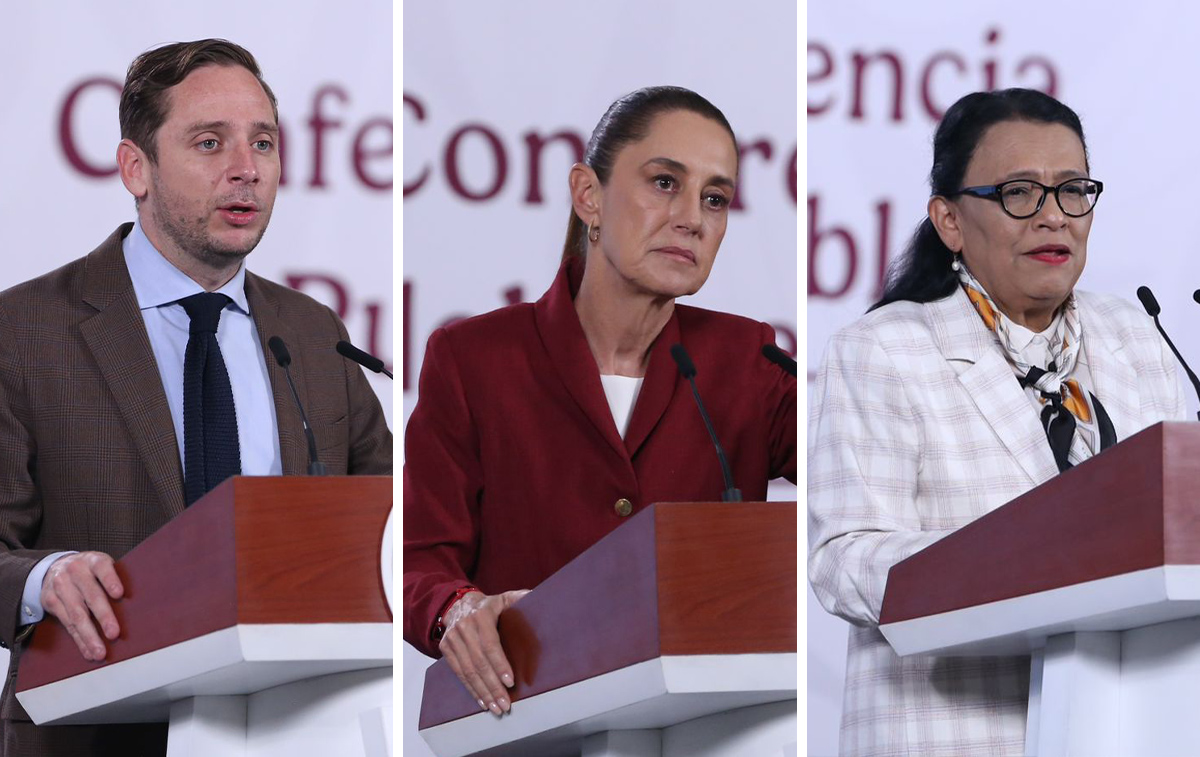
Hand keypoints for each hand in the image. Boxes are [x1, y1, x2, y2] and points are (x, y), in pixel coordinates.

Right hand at [40, 552, 122, 661]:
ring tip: (100, 652)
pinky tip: (88, 651)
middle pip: (91, 596)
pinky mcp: (50, 601)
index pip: (103, 568)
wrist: (56, 566)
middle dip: (104, 617)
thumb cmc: (90, 570)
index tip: (119, 594)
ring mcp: (61, 586)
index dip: (111, 580)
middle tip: (114, 634)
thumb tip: (140, 602)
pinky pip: (66, 624)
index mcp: (93, 561)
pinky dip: (79, 640)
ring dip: (89, 636)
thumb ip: (114, 579)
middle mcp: (75, 571)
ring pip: (76, 614)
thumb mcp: (101, 565)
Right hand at [439, 589, 529, 716]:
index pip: (490, 644)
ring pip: (468, 671)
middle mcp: (464, 627)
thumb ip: (521, 599)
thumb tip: (539, 598)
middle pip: (479, 662)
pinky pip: (458, 672)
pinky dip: (471, 689)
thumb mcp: (505, 598)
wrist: (458, 603)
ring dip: (483, 692)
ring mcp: (452, 638)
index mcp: (481, 615)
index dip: (500, 664)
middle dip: (493, 686)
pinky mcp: (445, 648)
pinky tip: (482, 701)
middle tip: (505, 703)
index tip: (510, 681)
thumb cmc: (488, 605)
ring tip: (496, 707)